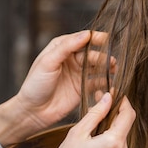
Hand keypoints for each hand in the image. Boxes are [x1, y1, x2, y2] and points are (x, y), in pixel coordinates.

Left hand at [0, 30, 111, 145]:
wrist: (33, 111)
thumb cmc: (35, 85)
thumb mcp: (48, 62)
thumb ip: (66, 48)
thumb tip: (85, 35)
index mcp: (61, 48)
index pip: (81, 39)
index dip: (94, 38)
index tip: (106, 38)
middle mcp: (71, 59)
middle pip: (91, 53)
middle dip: (102, 55)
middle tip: (111, 60)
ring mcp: (78, 73)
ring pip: (96, 67)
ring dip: (106, 67)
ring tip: (114, 69)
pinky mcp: (82, 88)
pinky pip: (97, 82)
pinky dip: (105, 81)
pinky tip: (110, 81)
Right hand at [29, 92, 134, 147]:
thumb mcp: (77, 133)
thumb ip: (95, 113)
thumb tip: (108, 98)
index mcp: (114, 142)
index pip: (128, 114)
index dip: (123, 101)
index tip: (114, 94)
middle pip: (124, 126)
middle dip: (112, 114)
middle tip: (97, 105)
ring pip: (120, 138)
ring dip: (109, 129)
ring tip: (90, 129)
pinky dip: (108, 143)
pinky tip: (92, 145)